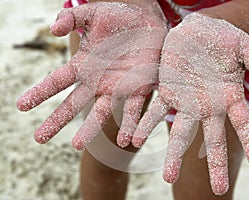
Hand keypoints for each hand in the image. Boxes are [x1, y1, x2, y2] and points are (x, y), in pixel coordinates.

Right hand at [16, 2, 166, 148]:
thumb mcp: (92, 14)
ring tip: (77, 145)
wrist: (148, 20)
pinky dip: (130, 126)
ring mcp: (117, 87)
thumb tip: (52, 30)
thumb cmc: (119, 17)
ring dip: (90, 130)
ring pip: (101, 112)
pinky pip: (134, 111)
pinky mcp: (139, 89)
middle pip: (73, 103)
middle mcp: (98, 81)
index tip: (21, 106)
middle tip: (38, 138)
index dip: (40, 92)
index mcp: (84, 66)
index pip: (57, 81)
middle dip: (56, 120)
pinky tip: (126, 140)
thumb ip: (71, 18)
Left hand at [131, 13, 248, 194]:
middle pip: (213, 139)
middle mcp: (208, 105)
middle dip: (215, 164)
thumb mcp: (246, 46)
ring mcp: (187, 101)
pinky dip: (145, 125)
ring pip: (181, 132)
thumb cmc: (224, 38)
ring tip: (168, 177)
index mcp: (229, 96)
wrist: (197, 30)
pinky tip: (135, 140)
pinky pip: (155, 111)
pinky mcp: (167, 91)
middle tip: (218, 190)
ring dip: (174, 154)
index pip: (244, 124)